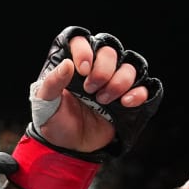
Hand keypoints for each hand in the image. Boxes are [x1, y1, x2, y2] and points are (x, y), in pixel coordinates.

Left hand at [28, 27, 160, 154]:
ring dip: (118, 83)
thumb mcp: (45, 104)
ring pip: (129, 67)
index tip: (82, 71)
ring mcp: (113, 83)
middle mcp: (95, 69)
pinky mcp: (126, 99)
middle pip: (110, 52)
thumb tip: (67, 64)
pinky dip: (137, 93)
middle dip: (102, 71)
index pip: (82, 41)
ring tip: (103, 101)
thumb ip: (52, 83)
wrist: (69, 147)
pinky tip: (125, 103)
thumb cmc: (55, 122)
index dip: (85, 51)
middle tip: (90, 90)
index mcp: (74, 66)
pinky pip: (143, 87)